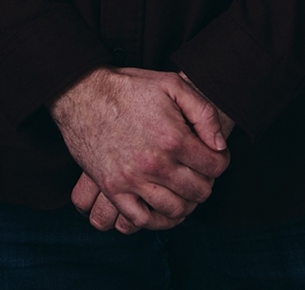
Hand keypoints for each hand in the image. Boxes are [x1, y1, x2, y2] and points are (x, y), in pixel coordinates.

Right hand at [50, 67, 229, 232]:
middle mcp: (156, 164)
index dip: (220, 161)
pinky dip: (158, 220)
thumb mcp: (172, 84)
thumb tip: (219, 144)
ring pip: (174, 210)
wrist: (84, 93)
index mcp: (174, 138)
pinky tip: (163, 208)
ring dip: (186, 203)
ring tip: (184, 189)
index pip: (214, 166)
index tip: (214, 156)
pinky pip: (142, 220)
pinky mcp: (114, 189)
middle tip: (200, 172)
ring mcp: (133, 180)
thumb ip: (203, 112)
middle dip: (205, 182)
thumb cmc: (130, 87)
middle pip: (198, 191)